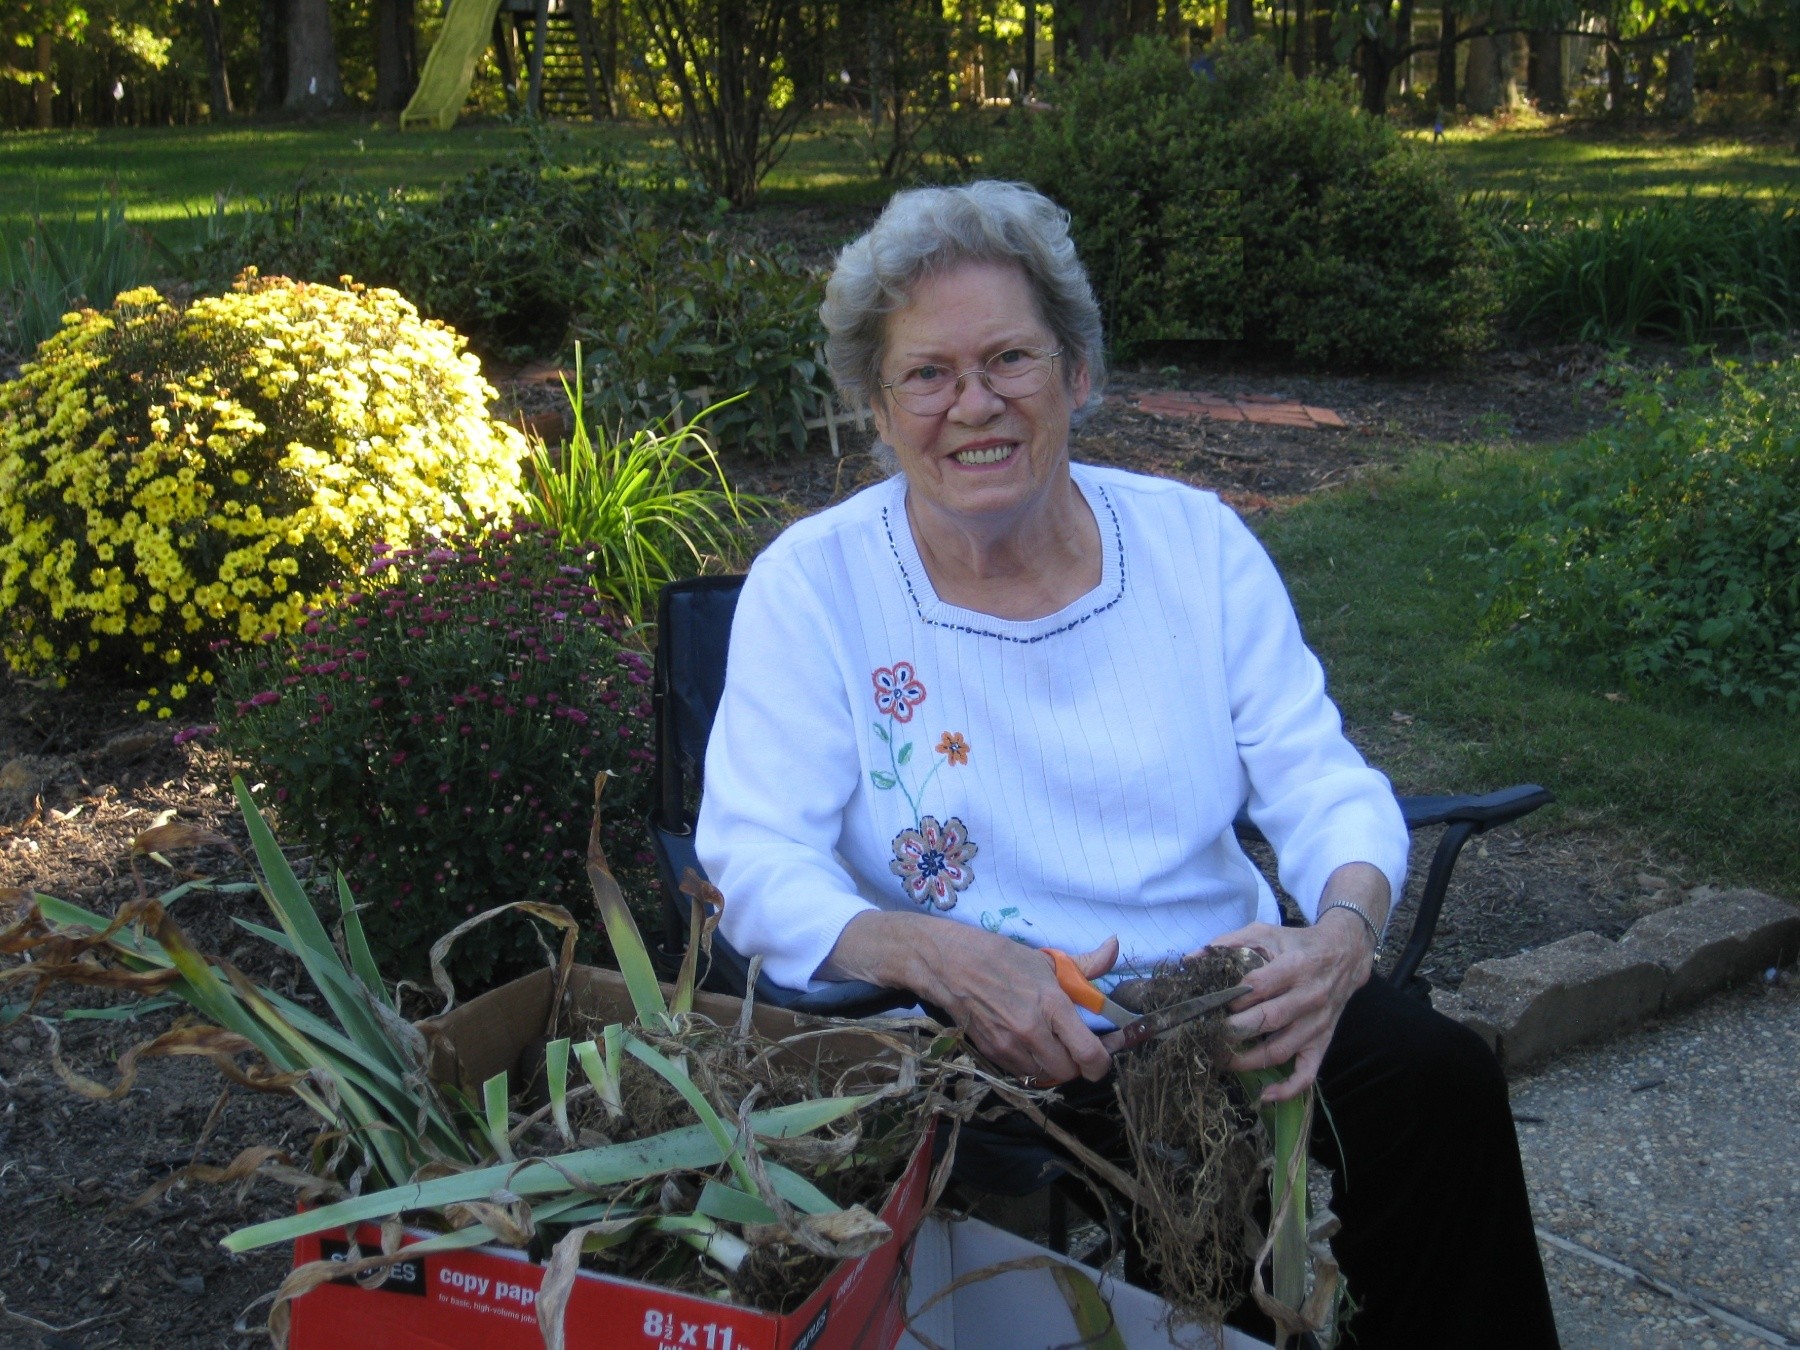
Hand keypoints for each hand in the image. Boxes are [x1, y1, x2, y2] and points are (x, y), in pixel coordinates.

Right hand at [825, 912, 1118, 1083]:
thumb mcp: (1046, 960)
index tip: (1105, 1052)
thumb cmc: (1001, 957)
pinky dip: (1033, 1065)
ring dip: (1055, 1065)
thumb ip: (1086, 964)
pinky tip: (1031, 1044)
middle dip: (1078, 1062)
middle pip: (1070, 1072)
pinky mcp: (993, 1054)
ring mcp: (1010, 1046)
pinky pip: (1025, 1073)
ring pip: (1047, 1076)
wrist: (950, 965)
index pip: (1090, 1054)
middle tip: (1076, 1044)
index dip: (1103, 1062)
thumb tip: (1115, 947)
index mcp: (1052, 1004)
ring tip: (1053, 1043)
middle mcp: (1033, 1031)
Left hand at [1204, 864, 1387, 1103]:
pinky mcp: (1322, 1042)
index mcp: (1294, 966)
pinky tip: (1264, 1094)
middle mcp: (1309, 997)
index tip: (1209, 1004)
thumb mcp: (1264, 933)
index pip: (1256, 986)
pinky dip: (1287, 1089)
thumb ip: (1227, 944)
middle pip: (1266, 1020)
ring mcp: (1316, 1024)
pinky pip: (1307, 1073)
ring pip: (1279, 1050)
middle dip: (1231, 1031)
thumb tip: (1190, 960)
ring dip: (1246, 1060)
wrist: (1345, 954)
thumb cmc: (1297, 944)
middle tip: (1205, 1035)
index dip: (1230, 998)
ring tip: (1220, 1059)